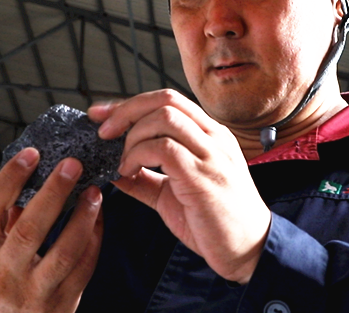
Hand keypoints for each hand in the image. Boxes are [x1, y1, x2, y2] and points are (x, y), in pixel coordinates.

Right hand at [0, 148, 103, 312]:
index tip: (30, 154)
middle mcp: (2, 275)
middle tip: (73, 164)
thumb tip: (21, 187)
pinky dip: (93, 242)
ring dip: (83, 218)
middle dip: (53, 192)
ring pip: (64, 251)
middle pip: (29, 228)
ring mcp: (32, 293)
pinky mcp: (59, 306)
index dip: (8, 179)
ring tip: (94, 192)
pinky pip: (82, 270)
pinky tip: (98, 220)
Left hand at [88, 89, 270, 284]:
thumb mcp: (172, 194)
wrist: (248, 250)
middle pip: (165, 100)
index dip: (129, 104)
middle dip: (126, 111)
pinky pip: (165, 148)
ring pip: (165, 117)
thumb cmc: (215, 222)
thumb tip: (112, 169)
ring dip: (133, 135)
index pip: (168, 100)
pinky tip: (129, 172)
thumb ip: (145, 179)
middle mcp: (214, 137)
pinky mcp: (203, 175)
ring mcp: (211, 154)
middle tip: (103, 133)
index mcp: (209, 135)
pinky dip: (138, 155)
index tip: (100, 114)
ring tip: (123, 161)